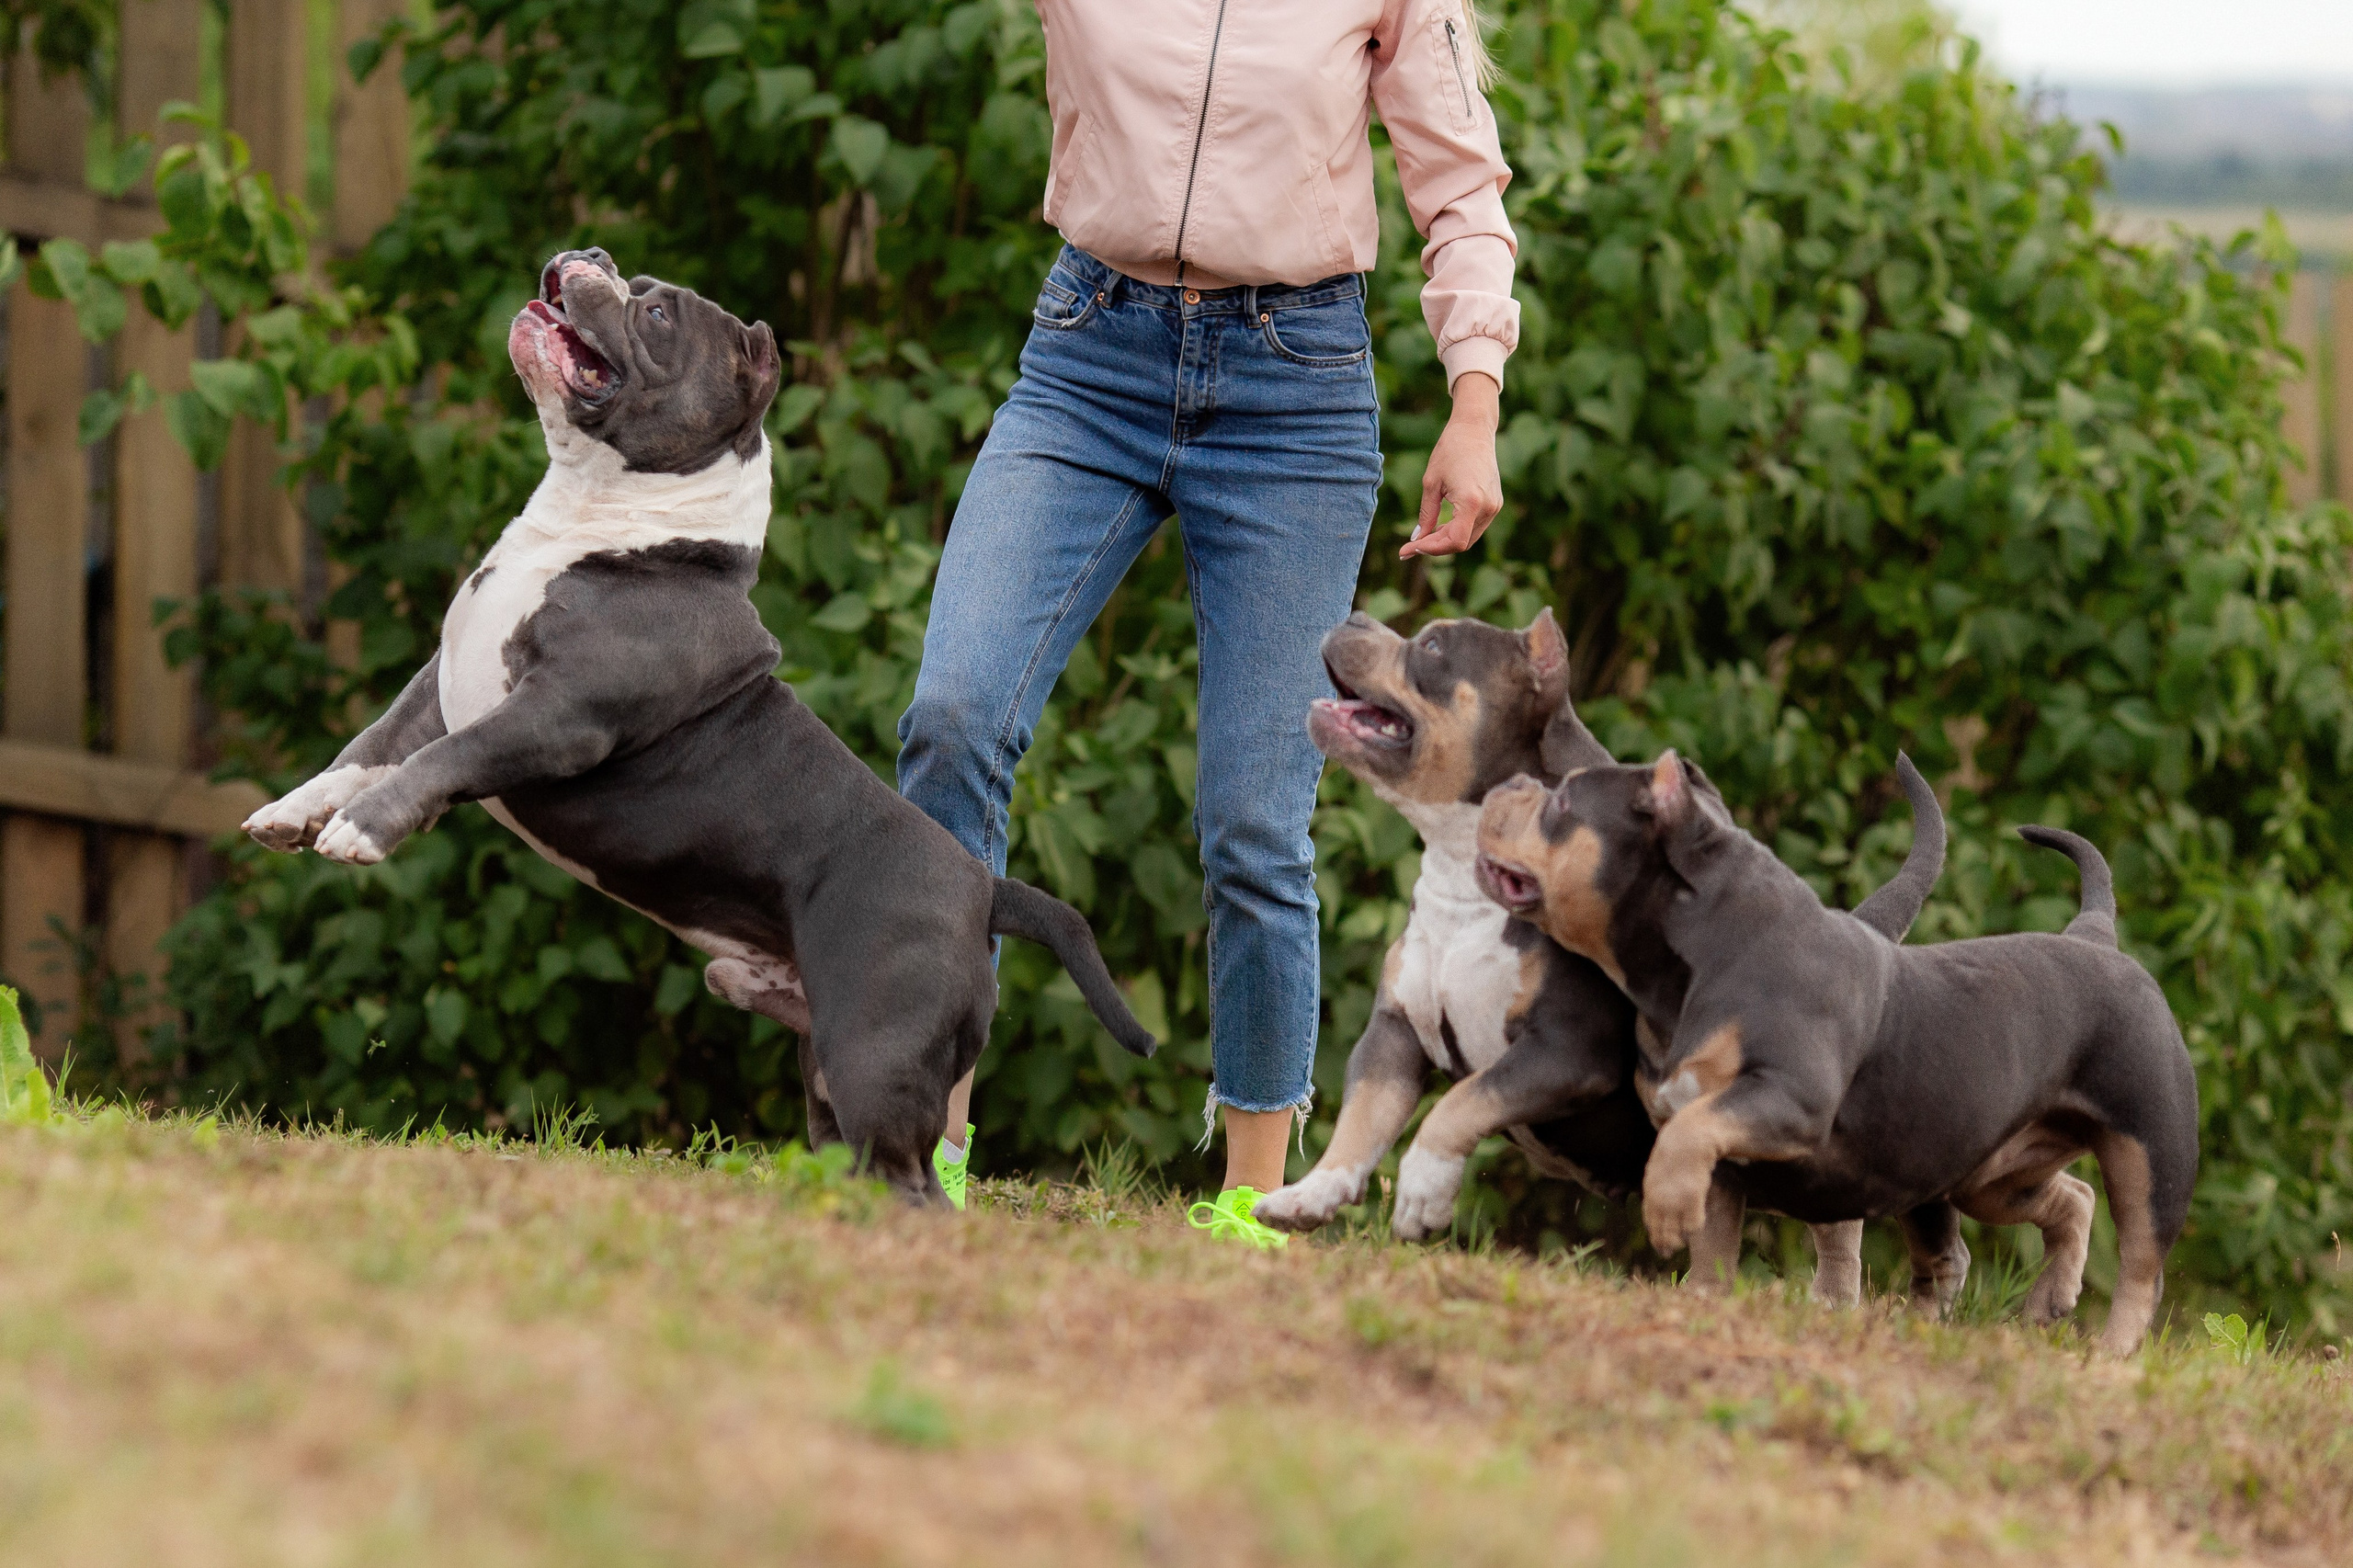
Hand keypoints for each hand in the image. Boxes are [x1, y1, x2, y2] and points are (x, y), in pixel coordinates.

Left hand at [1402, 371, 1502, 559]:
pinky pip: (1475, 527)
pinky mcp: (1495, 503)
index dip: (1431, 549)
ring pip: (1469, 538)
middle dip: (1436, 547)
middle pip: (1461, 543)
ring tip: (1424, 536)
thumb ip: (1426, 515)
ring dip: (1446, 540)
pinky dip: (1457, 531)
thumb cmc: (1449, 451)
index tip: (1410, 548)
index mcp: (1472, 502)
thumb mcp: (1431, 483)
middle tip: (1410, 546)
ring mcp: (1494, 506)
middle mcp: (1488, 507)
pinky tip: (1440, 527)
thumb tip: (1417, 539)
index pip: (1454, 541)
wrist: (1474, 429)